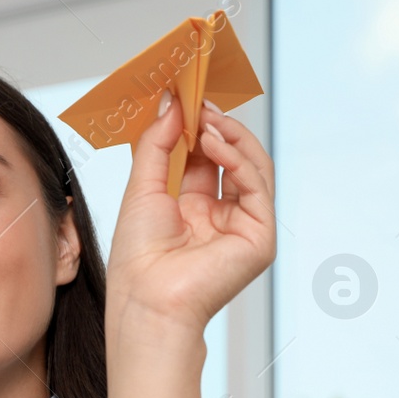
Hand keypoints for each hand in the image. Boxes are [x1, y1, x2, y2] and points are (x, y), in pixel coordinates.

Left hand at [105, 88, 276, 341]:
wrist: (148, 299)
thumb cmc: (139, 258)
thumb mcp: (143, 186)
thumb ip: (159, 143)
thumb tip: (173, 104)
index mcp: (195, 208)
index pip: (207, 157)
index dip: (199, 127)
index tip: (188, 98)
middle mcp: (222, 216)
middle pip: (234, 158)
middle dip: (219, 127)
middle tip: (200, 102)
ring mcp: (244, 226)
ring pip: (253, 167)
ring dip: (231, 138)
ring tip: (206, 121)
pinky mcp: (259, 237)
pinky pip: (257, 187)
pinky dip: (239, 160)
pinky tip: (215, 144)